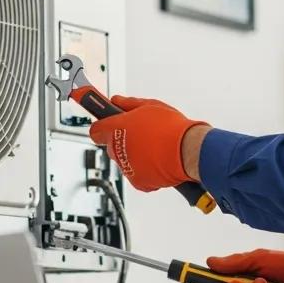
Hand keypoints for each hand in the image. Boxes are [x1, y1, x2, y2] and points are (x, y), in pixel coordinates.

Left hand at [88, 96, 207, 192]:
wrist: (188, 150)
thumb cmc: (172, 128)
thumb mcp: (151, 106)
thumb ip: (128, 104)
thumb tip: (117, 101)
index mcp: (115, 128)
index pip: (96, 130)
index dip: (103, 126)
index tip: (105, 122)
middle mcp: (116, 149)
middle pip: (112, 145)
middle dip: (123, 140)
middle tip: (143, 134)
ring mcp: (126, 167)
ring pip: (125, 161)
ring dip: (136, 155)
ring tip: (156, 147)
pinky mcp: (138, 181)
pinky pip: (137, 174)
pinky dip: (146, 169)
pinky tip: (158, 160)